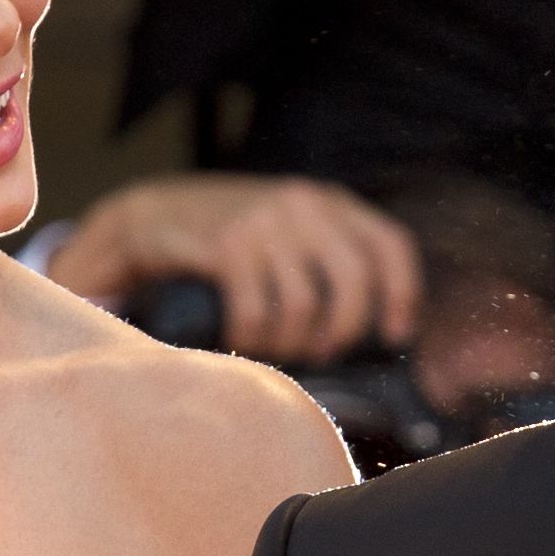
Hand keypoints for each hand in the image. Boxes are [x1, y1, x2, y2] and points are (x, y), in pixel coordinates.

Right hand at [49, 174, 422, 362]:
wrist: (152, 213)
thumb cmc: (228, 238)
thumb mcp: (285, 232)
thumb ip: (322, 258)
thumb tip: (367, 327)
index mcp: (328, 203)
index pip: (388, 244)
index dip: (402, 294)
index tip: (396, 335)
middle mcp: (303, 204)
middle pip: (355, 278)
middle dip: (344, 329)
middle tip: (321, 352)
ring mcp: (265, 221)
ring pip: (304, 303)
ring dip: (289, 341)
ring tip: (269, 346)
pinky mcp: (227, 243)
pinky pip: (256, 309)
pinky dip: (250, 337)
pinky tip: (238, 338)